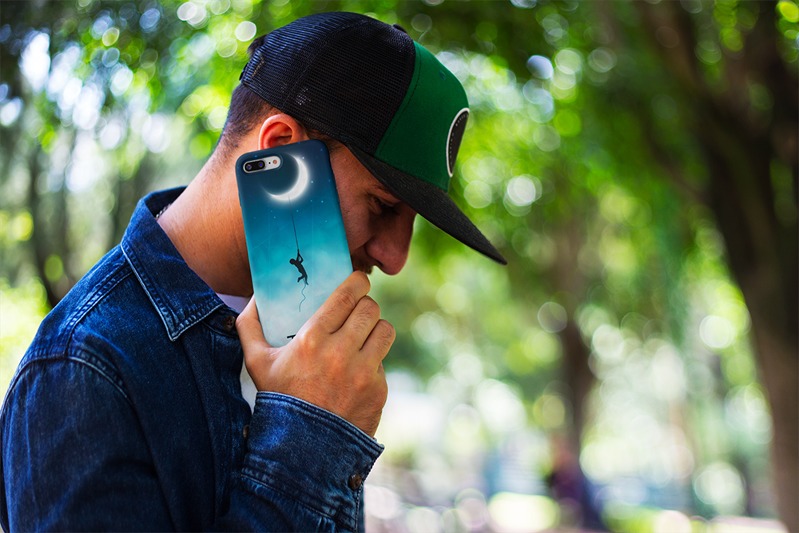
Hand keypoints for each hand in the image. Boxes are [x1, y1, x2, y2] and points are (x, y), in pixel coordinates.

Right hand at [236, 272, 393, 436]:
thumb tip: (254, 297)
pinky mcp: (378, 390)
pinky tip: (358, 371)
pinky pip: (383, 362)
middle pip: (370, 309)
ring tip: (365, 335)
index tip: (358, 281)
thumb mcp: (256, 362)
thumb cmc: (278, 399)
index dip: (358, 282)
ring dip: (375, 329)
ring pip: (385, 330)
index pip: (348, 295)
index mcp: (312, 339)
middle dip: (366, 305)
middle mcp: (341, 353)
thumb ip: (249, 326)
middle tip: (359, 310)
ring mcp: (362, 373)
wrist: (302, 449)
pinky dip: (373, 363)